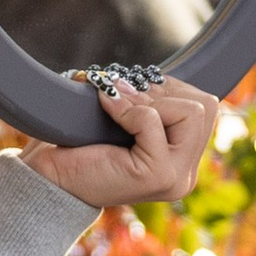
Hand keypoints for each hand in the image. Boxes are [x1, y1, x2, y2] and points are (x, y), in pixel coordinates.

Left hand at [22, 78, 218, 218]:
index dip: (171, 90)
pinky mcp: (159, 176)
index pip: (207, 107)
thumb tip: (153, 77)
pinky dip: (128, 110)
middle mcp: (186, 174)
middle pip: (206, 106)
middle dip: (164, 92)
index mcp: (182, 161)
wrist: (49, 175)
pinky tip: (106, 113)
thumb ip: (150, 103)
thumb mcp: (125, 119)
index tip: (133, 93)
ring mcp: (177, 178)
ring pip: (191, 111)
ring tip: (116, 108)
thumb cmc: (81, 145)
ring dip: (148, 100)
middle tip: (124, 99)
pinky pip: (153, 120)